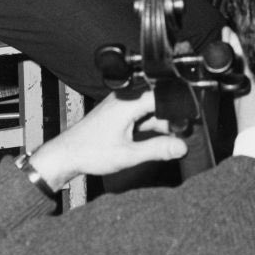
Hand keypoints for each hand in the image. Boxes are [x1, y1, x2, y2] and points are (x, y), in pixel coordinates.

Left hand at [27, 91, 185, 190]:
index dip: (178, 111)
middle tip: (178, 138)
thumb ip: (158, 149)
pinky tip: (149, 142)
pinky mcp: (117, 113)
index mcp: (128, 102)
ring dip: (158, 126)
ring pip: (149, 111)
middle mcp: (124, 99)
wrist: (65, 156)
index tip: (188, 124)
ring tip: (165, 144)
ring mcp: (120, 105)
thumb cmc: (89, 152)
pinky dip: (147, 128)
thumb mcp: (129, 155)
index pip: (162, 98)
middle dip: (169, 121)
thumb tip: (181, 147)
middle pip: (157, 105)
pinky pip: (139, 116)